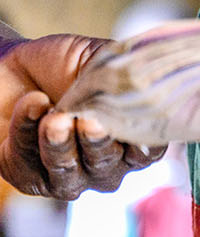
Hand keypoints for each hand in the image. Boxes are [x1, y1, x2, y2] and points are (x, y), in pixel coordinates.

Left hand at [0, 35, 164, 198]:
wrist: (12, 66)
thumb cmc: (63, 64)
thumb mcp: (100, 58)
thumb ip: (126, 70)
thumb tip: (146, 76)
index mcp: (132, 138)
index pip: (149, 151)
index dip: (144, 142)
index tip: (134, 120)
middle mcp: (106, 164)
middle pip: (108, 165)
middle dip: (98, 143)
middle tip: (90, 120)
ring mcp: (69, 175)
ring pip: (69, 172)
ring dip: (60, 144)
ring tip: (54, 117)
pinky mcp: (28, 177)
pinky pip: (28, 164)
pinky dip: (28, 131)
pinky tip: (31, 104)